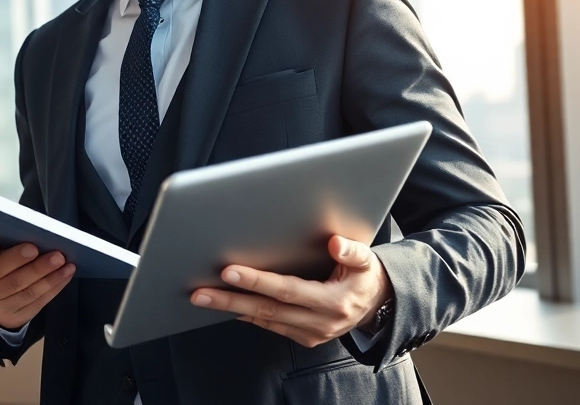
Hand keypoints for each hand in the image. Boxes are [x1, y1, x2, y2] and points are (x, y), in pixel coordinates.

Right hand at [0, 242, 75, 329]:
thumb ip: (2, 241)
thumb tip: (29, 230)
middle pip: (5, 278)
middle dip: (27, 264)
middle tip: (43, 250)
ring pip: (25, 291)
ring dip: (47, 275)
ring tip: (62, 260)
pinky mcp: (13, 317)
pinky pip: (37, 302)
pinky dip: (54, 286)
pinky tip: (65, 273)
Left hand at [190, 234, 393, 347]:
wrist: (379, 306)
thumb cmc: (367, 277)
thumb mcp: (367, 260)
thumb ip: (352, 251)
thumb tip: (335, 242)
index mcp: (333, 301)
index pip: (287, 290)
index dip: (257, 281)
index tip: (229, 271)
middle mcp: (320, 322)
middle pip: (267, 310)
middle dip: (231, 300)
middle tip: (200, 292)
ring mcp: (311, 334)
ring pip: (264, 320)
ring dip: (232, 309)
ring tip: (204, 298)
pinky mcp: (304, 337)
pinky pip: (271, 326)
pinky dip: (248, 316)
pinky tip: (228, 305)